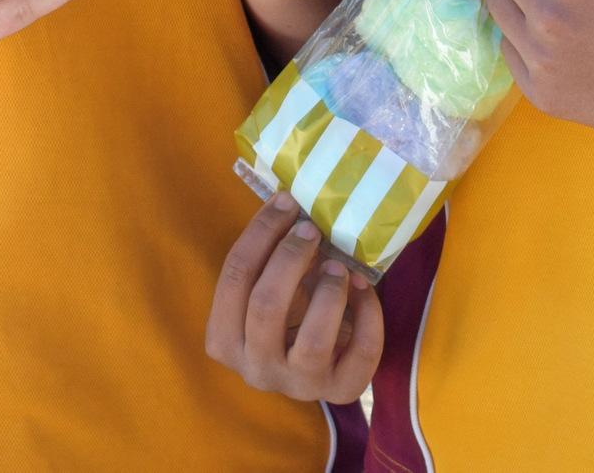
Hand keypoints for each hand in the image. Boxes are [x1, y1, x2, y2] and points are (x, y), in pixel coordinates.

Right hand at [205, 194, 383, 402]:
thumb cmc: (285, 316)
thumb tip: (289, 202)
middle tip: (312, 229)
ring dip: (328, 292)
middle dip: (290, 258)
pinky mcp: (340, 390)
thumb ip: (268, 257)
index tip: (287, 203)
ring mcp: (298, 385)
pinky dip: (368, 314)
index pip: (234, 277)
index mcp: (224, 340)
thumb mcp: (265, 290)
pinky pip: (361, 354)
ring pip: (311, 340)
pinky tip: (364, 287)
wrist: (317, 365)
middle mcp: (256, 368)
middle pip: (265, 306)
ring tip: (338, 265)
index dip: (261, 233)